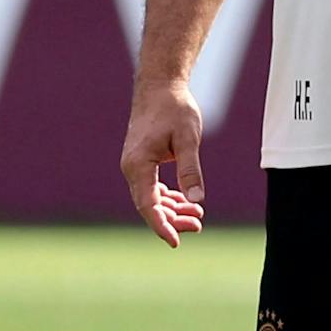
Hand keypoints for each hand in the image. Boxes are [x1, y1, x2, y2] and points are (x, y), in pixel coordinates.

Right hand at [121, 79, 207, 247]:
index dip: (161, 226)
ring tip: (197, 217)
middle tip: (199, 225)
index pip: (148, 205)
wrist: (161, 87)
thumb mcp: (188, 138)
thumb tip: (197, 199)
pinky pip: (153, 187)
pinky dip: (169, 197)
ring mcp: (135, 166)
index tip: (175, 242)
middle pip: (150, 206)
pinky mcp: (142, 162)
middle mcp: (132, 168)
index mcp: (138, 165)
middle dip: (173, 220)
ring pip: (152, 198)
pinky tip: (186, 202)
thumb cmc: (175, 109)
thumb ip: (190, 169)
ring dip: (172, 210)